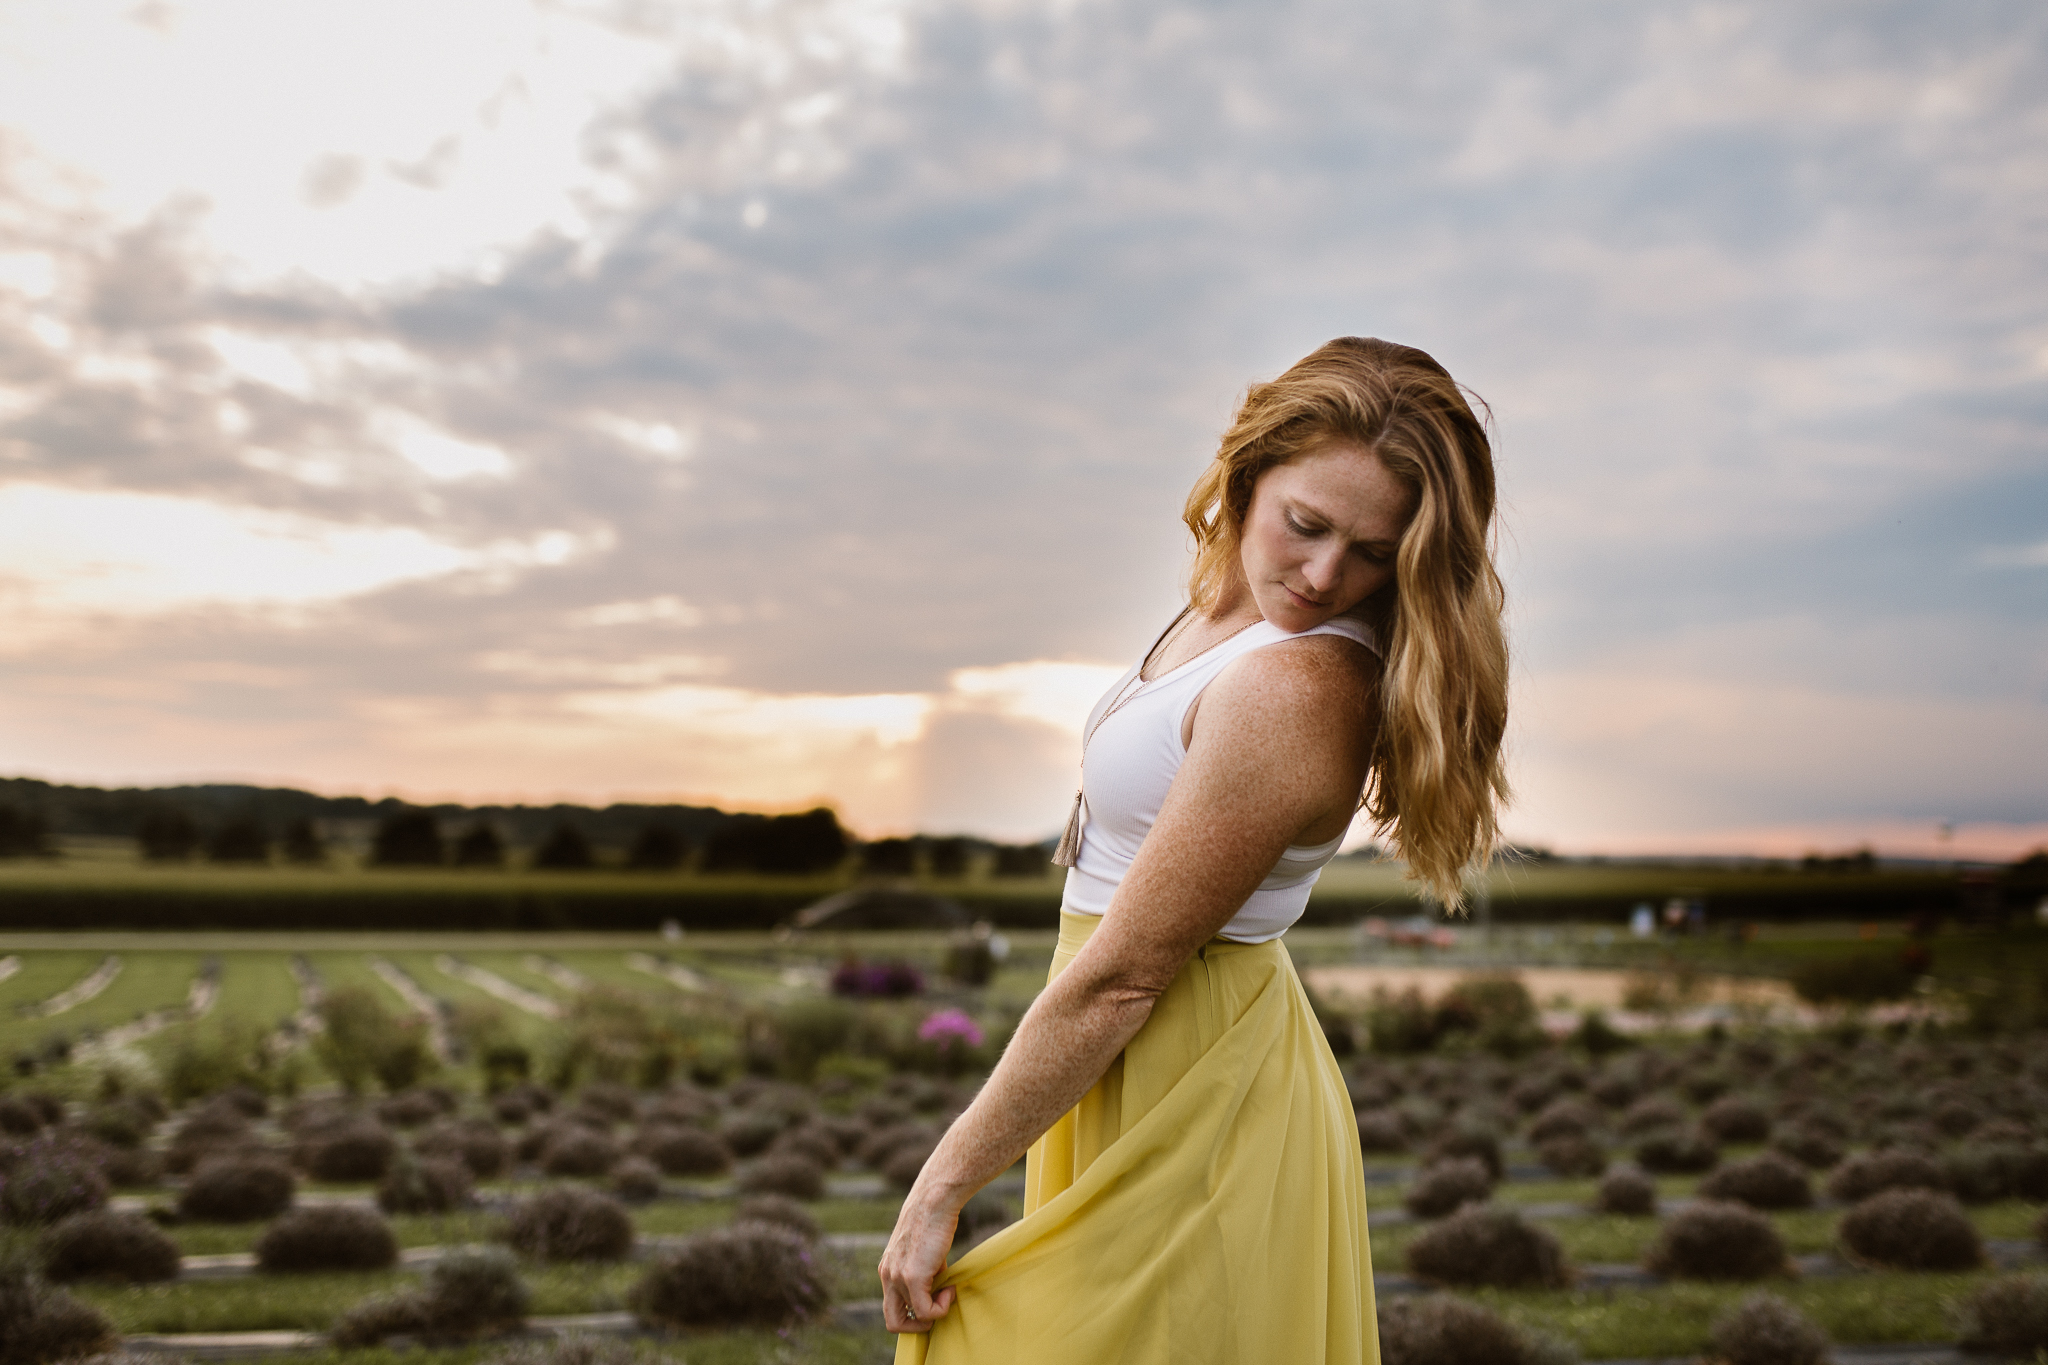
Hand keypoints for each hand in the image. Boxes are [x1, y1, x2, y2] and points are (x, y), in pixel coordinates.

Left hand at [878, 1194, 959, 1332]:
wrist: (934, 1202)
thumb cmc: (933, 1221)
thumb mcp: (922, 1251)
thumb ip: (923, 1271)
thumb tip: (937, 1289)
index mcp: (887, 1269)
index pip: (892, 1306)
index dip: (913, 1311)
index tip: (933, 1297)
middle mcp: (887, 1276)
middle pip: (893, 1322)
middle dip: (917, 1325)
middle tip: (937, 1307)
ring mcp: (897, 1278)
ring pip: (913, 1318)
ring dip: (935, 1312)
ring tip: (948, 1291)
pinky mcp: (912, 1278)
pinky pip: (926, 1312)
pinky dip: (941, 1308)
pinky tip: (950, 1288)